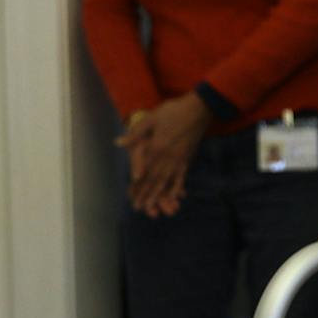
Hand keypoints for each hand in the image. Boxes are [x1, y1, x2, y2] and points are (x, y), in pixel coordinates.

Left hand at [124, 94, 210, 217]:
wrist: (199, 109)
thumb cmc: (173, 111)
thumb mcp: (151, 118)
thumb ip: (135, 133)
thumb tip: (118, 143)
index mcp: (156, 148)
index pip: (144, 172)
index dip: (138, 187)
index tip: (133, 199)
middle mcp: (167, 157)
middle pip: (155, 180)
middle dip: (148, 195)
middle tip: (141, 208)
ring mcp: (179, 159)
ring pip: (168, 181)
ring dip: (161, 195)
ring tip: (155, 208)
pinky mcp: (188, 158)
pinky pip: (182, 175)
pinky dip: (178, 186)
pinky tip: (178, 196)